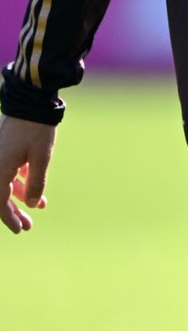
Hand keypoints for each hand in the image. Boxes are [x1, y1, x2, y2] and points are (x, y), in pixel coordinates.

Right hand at [0, 114, 54, 233]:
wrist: (32, 101)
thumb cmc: (37, 128)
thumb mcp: (41, 157)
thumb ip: (36, 181)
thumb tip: (31, 204)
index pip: (0, 203)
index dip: (9, 219)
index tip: (20, 230)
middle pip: (1, 196)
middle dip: (14, 212)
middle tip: (28, 226)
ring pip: (6, 185)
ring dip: (20, 197)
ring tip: (38, 207)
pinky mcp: (6, 151)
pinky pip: (10, 172)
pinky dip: (22, 182)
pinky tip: (36, 190)